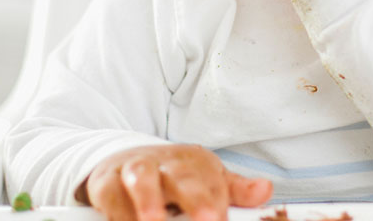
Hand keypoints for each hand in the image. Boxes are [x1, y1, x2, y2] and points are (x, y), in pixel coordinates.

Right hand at [78, 144, 271, 220]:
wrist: (126, 158)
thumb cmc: (175, 177)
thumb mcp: (208, 179)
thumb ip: (235, 189)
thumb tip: (266, 190)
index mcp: (195, 164)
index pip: (212, 181)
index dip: (218, 201)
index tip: (220, 219)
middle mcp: (166, 164)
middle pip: (182, 177)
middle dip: (195, 198)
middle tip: (209, 219)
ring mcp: (135, 170)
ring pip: (142, 179)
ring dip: (148, 200)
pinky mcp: (107, 182)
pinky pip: (111, 194)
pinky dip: (118, 211)